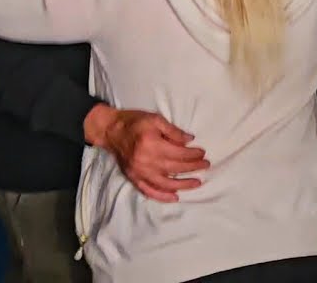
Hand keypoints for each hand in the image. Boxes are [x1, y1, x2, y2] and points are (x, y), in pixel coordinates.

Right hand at [83, 104, 208, 202]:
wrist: (110, 130)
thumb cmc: (134, 122)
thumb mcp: (155, 119)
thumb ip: (173, 131)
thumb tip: (190, 140)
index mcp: (152, 144)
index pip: (178, 153)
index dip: (193, 155)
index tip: (203, 153)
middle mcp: (146, 161)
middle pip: (174, 168)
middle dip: (193, 168)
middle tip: (206, 166)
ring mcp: (139, 172)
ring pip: (165, 183)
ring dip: (182, 185)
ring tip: (196, 183)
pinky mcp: (133, 178)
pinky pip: (149, 190)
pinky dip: (162, 196)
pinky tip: (174, 197)